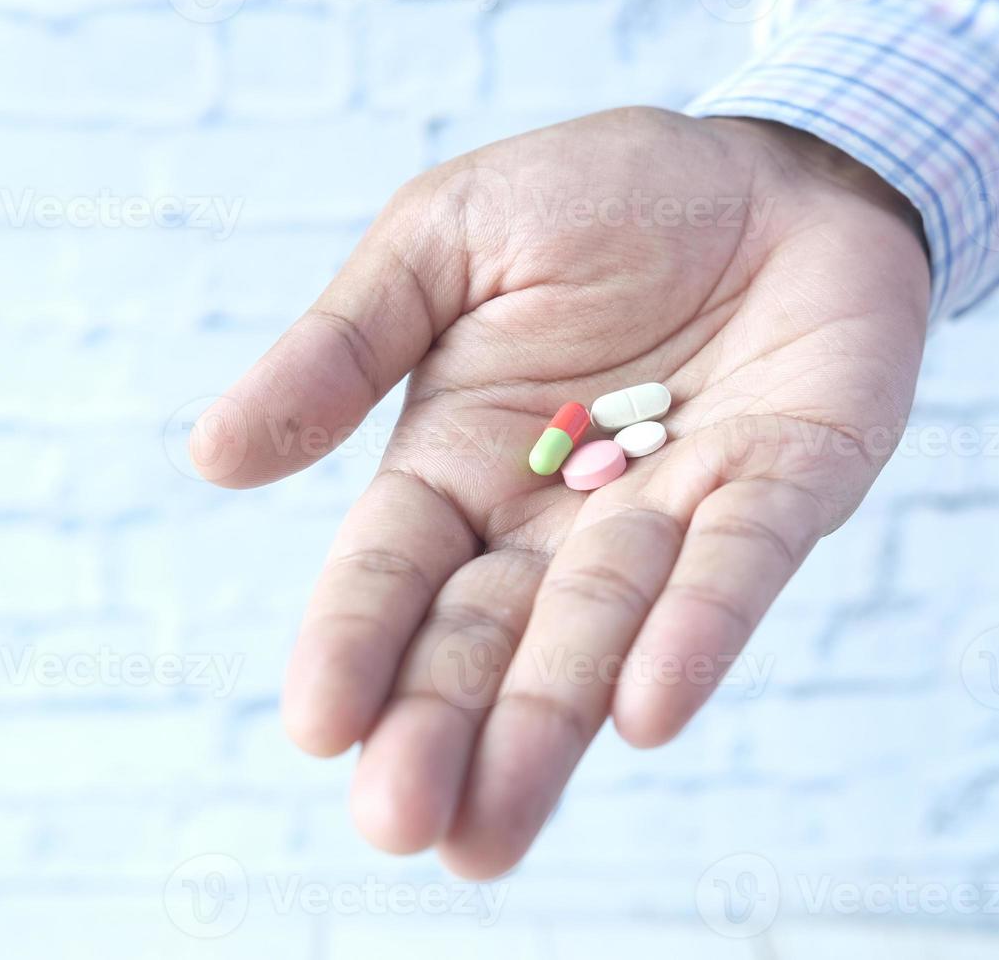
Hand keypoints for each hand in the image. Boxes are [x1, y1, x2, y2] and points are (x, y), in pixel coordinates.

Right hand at [192, 107, 930, 877]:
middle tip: (403, 822)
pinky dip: (696, 630)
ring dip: (551, 725)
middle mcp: (558, 517)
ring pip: (605, 632)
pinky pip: (740, 565)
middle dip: (444, 729)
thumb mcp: (445, 239)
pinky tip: (647, 708)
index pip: (392, 571)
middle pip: (489, 637)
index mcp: (462, 465)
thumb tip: (212, 456)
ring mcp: (675, 511)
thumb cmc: (600, 198)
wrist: (770, 168)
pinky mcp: (786, 486)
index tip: (317, 723)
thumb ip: (346, 344)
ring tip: (490, 830)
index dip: (354, 642)